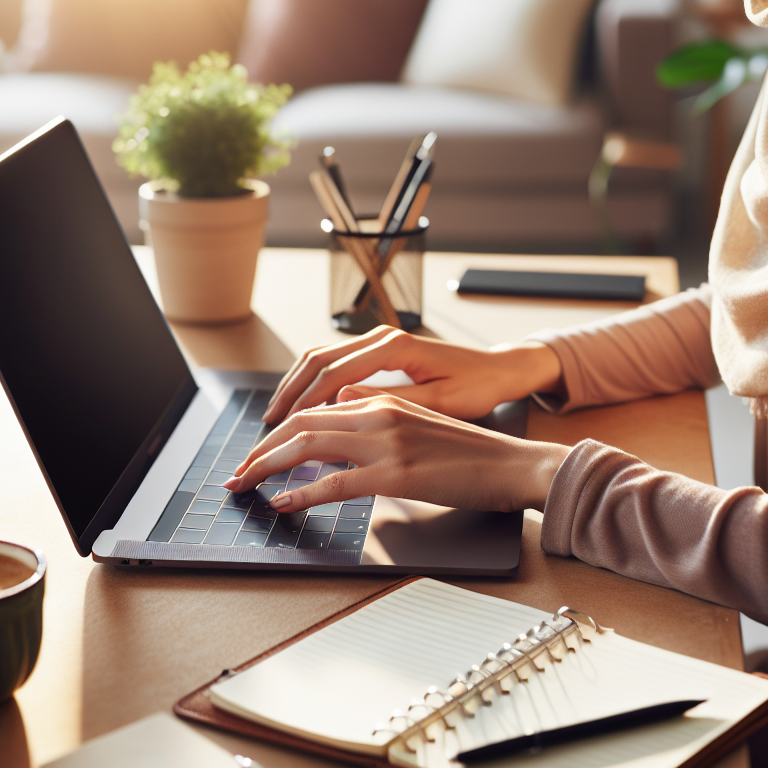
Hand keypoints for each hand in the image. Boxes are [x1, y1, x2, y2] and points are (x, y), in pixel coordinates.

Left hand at [226, 394, 570, 512]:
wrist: (512, 464)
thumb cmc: (469, 452)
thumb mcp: (419, 422)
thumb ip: (377, 413)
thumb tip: (340, 409)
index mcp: (383, 402)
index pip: (314, 411)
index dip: (277, 434)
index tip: (256, 456)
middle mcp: (380, 414)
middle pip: (301, 425)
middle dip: (260, 451)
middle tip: (236, 475)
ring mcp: (387, 443)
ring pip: (310, 447)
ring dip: (268, 467)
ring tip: (245, 486)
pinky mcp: (397, 475)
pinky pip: (337, 483)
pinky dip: (303, 493)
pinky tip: (283, 503)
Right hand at [263, 326, 563, 424]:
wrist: (500, 371)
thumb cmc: (477, 387)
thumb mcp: (438, 402)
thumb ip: (388, 402)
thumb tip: (339, 402)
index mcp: (393, 347)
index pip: (330, 374)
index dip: (300, 405)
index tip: (280, 431)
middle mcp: (381, 337)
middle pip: (316, 360)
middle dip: (287, 395)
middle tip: (266, 429)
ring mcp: (379, 341)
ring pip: (321, 359)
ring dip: (295, 388)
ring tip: (276, 420)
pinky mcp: (381, 352)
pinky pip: (336, 364)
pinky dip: (313, 384)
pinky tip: (305, 409)